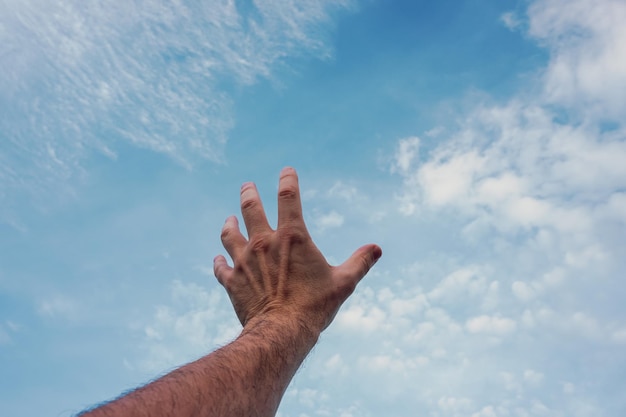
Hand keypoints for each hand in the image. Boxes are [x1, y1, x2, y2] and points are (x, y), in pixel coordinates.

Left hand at [213, 167, 381, 333]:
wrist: (281, 332)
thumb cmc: (315, 306)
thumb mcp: (344, 283)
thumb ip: (360, 262)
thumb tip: (377, 249)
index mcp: (292, 237)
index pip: (288, 197)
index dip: (288, 180)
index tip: (287, 171)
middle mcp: (263, 243)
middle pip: (250, 208)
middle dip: (249, 193)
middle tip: (247, 186)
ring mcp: (244, 261)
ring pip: (230, 234)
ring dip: (229, 224)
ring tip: (230, 219)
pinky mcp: (232, 281)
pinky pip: (220, 267)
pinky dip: (219, 262)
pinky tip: (218, 259)